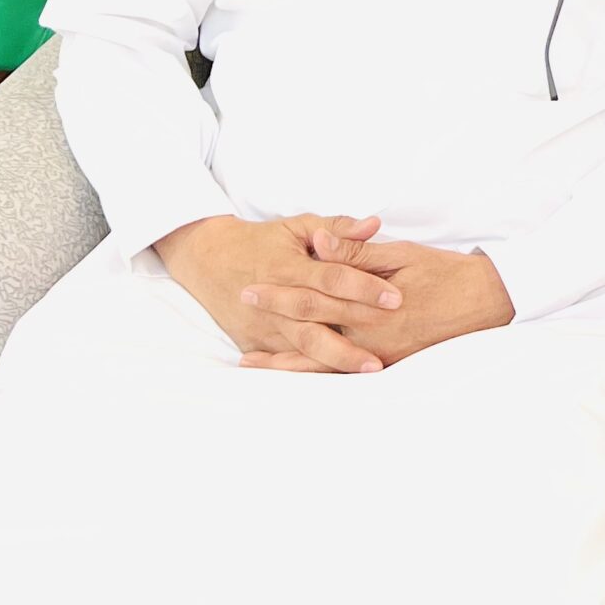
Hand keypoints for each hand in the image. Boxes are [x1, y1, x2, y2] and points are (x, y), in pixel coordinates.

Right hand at [155, 213, 398, 372]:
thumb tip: (375, 225)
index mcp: (288, 265)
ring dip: (338, 358)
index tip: (395, 297)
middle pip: (320, 315)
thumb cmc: (261, 240)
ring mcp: (263, 324)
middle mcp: (275, 298)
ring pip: (304, 345)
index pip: (331, 277)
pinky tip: (338, 379)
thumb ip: (337, 229)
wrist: (208, 261)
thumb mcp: (297, 226)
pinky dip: (312, 369)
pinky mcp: (255, 342)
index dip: (363, 287)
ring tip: (371, 367)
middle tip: (394, 335)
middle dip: (358, 326)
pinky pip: (287, 360)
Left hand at [239, 230, 513, 371]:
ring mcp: (379, 356)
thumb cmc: (446, 273)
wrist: (488, 302)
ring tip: (251, 362)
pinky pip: (344, 374)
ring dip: (285, 363)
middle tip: (240, 322)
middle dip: (272, 328)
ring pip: (321, 363)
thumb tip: (320, 244)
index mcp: (369, 305)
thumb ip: (358, 253)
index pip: (314, 299)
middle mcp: (369, 337)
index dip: (280, 294)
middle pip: (309, 333)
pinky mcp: (390, 365)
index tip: (250, 288)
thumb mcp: (402, 254)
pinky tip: (298, 374)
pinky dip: (316, 374)